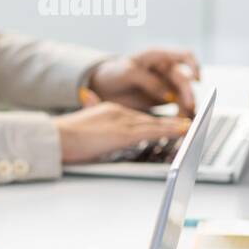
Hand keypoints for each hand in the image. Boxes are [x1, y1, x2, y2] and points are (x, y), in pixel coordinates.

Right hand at [56, 101, 190, 163]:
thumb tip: (89, 116)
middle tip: (191, 126)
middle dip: (171, 124)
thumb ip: (89, 117)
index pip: (139, 118)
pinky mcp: (123, 133)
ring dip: (176, 127)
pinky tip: (184, 131)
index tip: (172, 126)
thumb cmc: (62, 137)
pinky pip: (153, 130)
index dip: (157, 123)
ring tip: (193, 129)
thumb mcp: (80, 126)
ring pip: (156, 123)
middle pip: (151, 119)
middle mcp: (118, 112)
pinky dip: (171, 130)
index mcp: (109, 111)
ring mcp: (122, 121)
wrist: (55, 137)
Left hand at [88, 49, 200, 115]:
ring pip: (184, 95)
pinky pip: (178, 106)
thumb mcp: (127, 72)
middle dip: (188, 94)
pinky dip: (180, 114)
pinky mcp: (164, 99)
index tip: (196, 79)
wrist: (102, 87)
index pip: (184, 55)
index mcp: (159, 56)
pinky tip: (179, 123)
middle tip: (188, 107)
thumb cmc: (114, 73)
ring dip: (187, 107)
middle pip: (185, 80)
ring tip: (183, 120)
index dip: (194, 66)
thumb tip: (168, 95)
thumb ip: (147, 81)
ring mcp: (167, 84)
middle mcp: (167, 69)